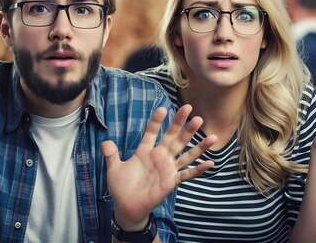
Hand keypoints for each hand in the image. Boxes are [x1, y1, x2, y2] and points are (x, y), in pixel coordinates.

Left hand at [101, 104, 216, 230]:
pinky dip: (198, 170)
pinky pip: (187, 174)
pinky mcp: (171, 182)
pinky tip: (210, 163)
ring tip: (210, 134)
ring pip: (185, 153)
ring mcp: (167, 169)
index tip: (162, 108)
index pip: (152, 132)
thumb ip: (111, 155)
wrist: (127, 207)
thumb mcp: (114, 169)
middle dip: (181, 124)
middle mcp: (159, 157)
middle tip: (189, 108)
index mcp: (145, 151)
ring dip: (197, 145)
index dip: (156, 121)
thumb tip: (105, 142)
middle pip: (172, 137)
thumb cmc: (121, 187)